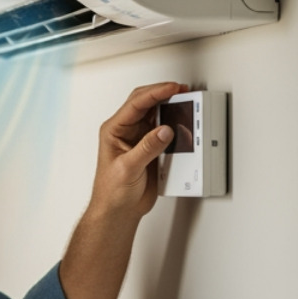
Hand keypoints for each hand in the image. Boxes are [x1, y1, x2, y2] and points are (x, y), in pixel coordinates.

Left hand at [87, 81, 187, 222]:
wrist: (118, 210)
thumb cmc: (111, 191)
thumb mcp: (128, 168)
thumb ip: (147, 148)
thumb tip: (164, 131)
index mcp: (113, 130)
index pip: (136, 103)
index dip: (156, 92)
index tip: (173, 88)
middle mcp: (125, 131)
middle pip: (145, 102)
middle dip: (163, 93)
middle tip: (182, 90)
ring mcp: (138, 138)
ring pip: (156, 114)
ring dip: (170, 107)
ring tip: (185, 102)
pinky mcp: (149, 148)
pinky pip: (164, 129)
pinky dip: (174, 123)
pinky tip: (183, 122)